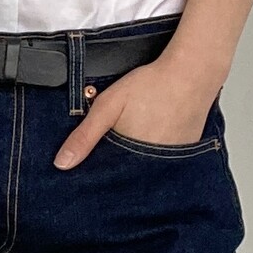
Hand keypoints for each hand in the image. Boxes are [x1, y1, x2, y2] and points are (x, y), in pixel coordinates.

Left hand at [52, 59, 220, 168]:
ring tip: (138, 133)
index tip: (90, 167)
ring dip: (137, 160)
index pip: (107, 178)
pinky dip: (155, 154)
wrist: (191, 74)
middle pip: (127, 176)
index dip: (97, 172)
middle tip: (118, 141)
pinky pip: (164, 161)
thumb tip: (62, 164)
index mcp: (130, 159)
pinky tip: (153, 133)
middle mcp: (152, 168)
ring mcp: (171, 163)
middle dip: (116, 166)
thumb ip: (85, 136)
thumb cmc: (150, 86)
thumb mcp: (108, 106)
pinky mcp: (185, 154)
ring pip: (145, 170)